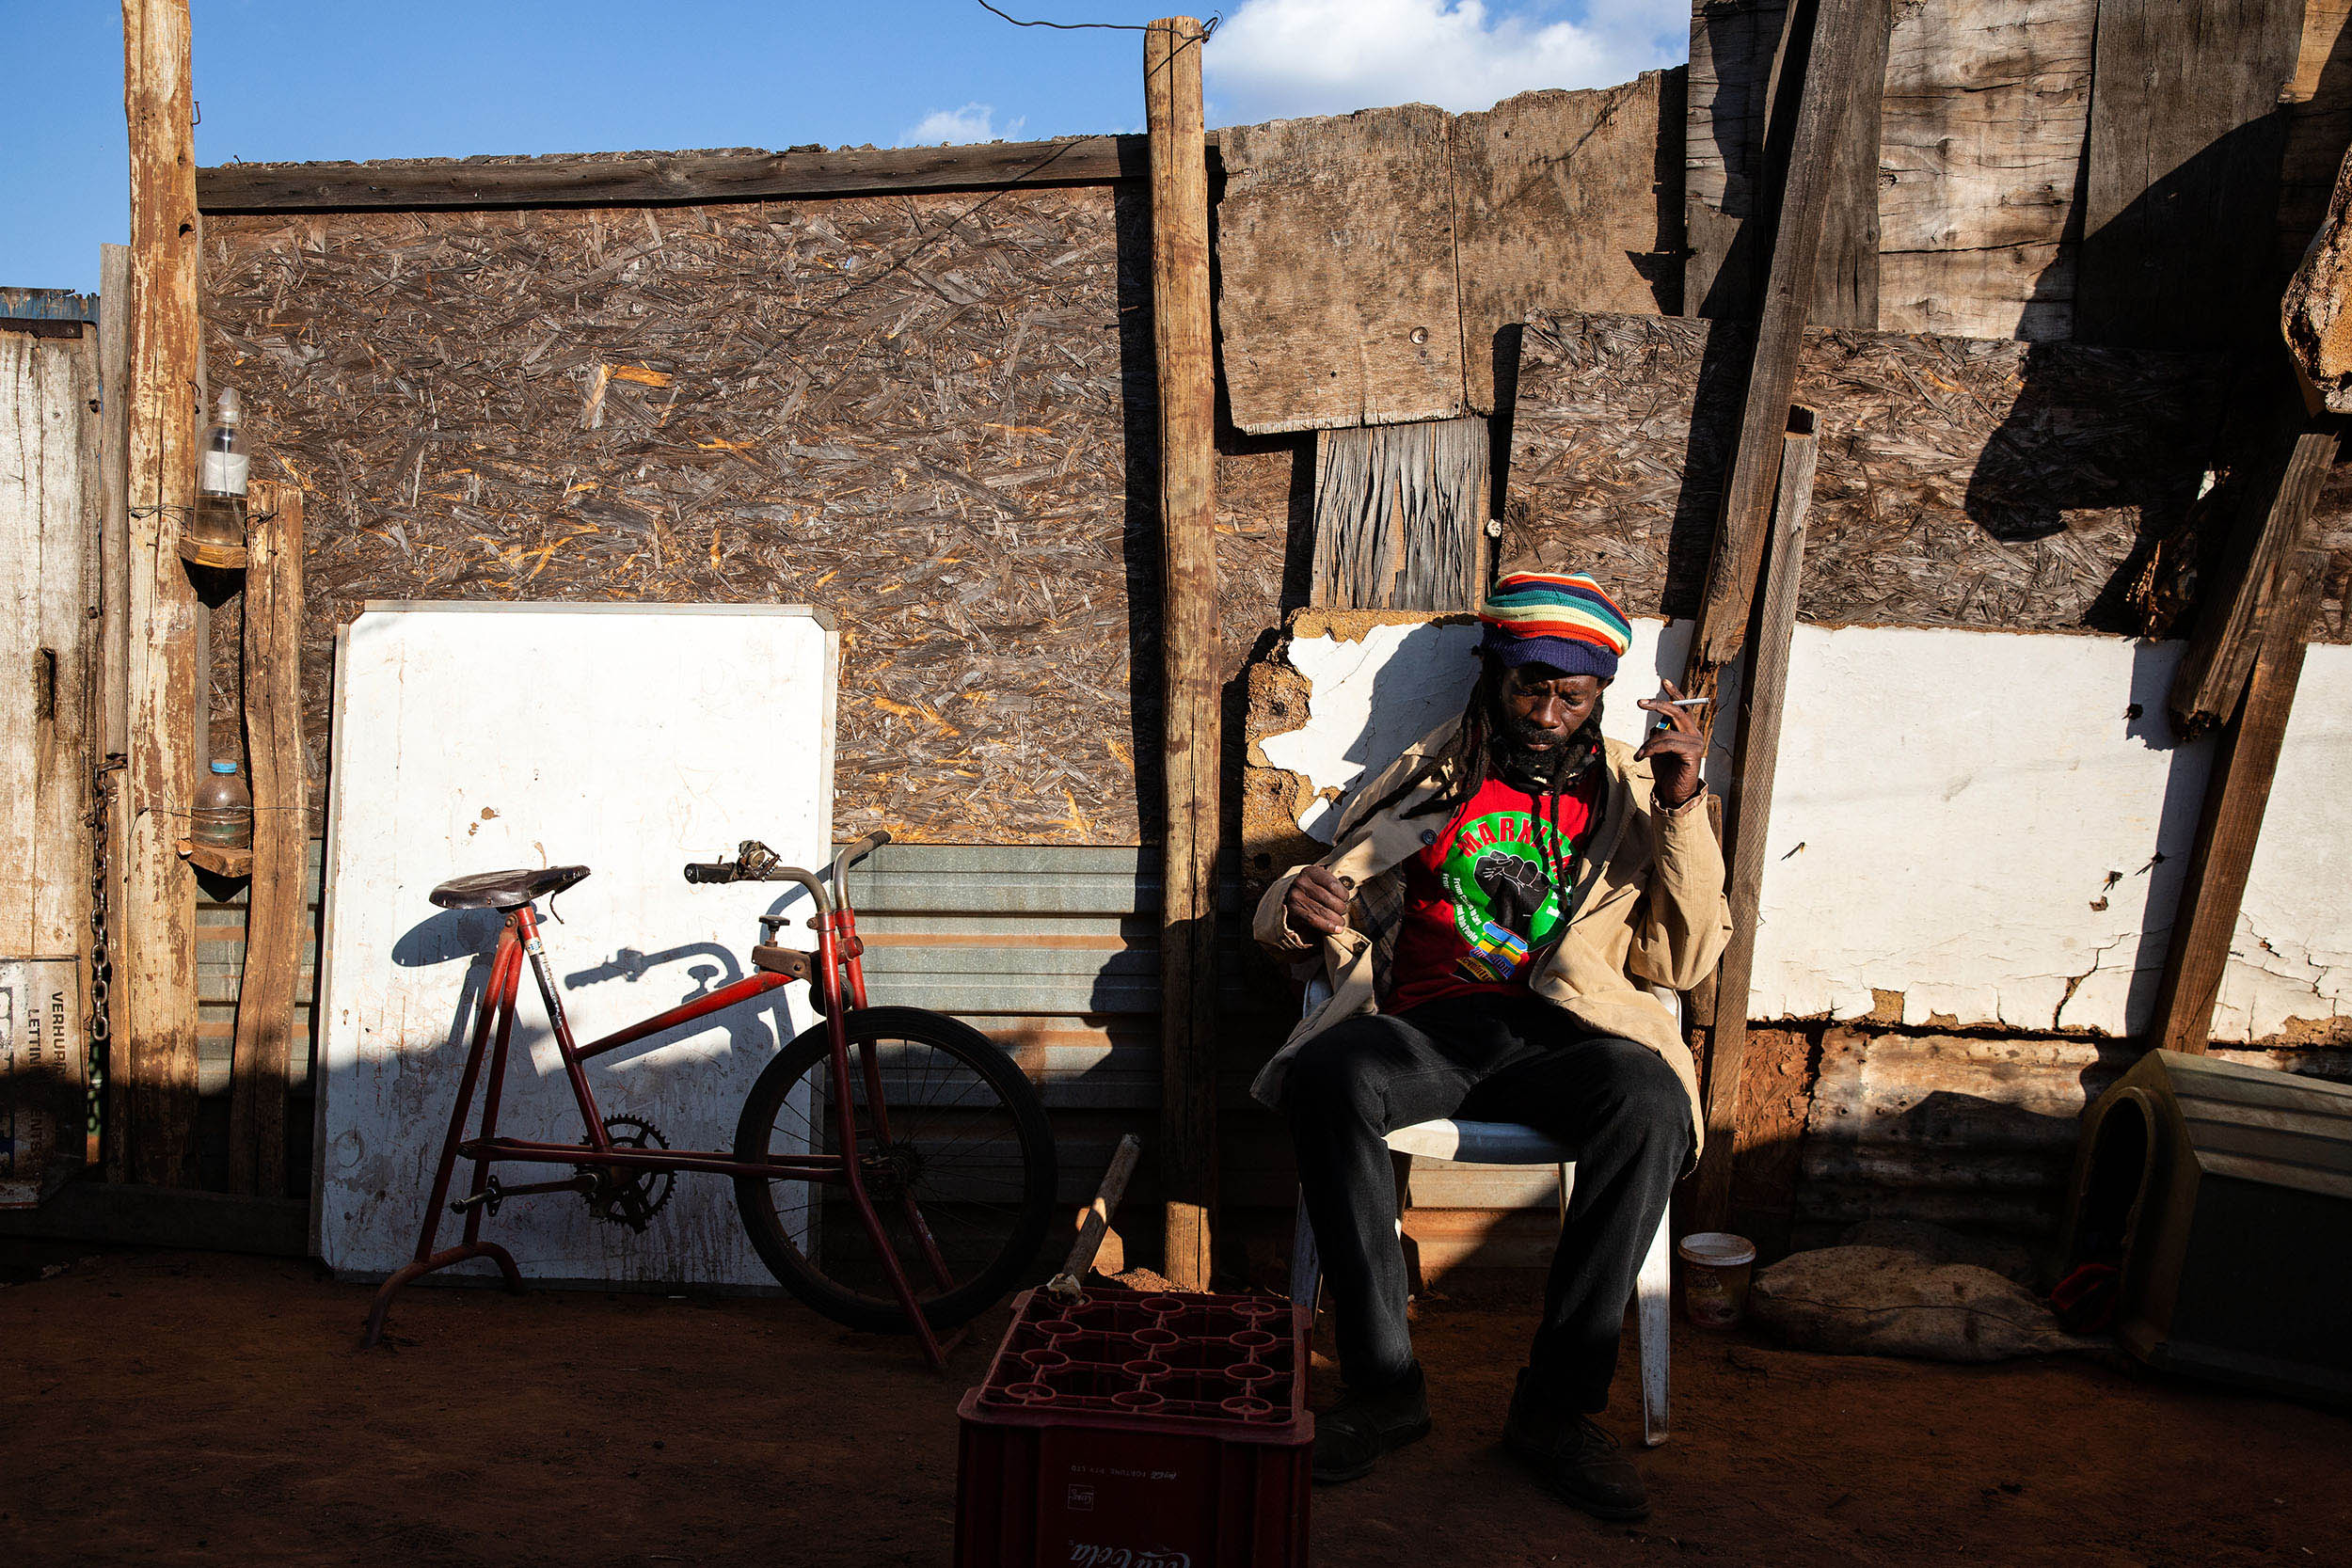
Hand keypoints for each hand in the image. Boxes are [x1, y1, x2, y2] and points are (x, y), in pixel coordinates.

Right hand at [1283, 864, 1353, 937]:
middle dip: (1341, 908)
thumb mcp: (1321, 881)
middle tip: (1343, 911)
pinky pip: (1313, 920)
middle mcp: (1301, 883)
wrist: (1291, 898)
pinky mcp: (1293, 911)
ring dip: (1336, 919)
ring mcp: (1295, 897)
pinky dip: (1327, 926)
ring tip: (1341, 922)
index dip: (1343, 894)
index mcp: (1310, 872)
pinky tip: (1337, 929)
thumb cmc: (1313, 890)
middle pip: (1329, 899)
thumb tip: (1349, 897)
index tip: (1345, 899)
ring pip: (1322, 911)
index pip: (1332, 884)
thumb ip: (1333, 885)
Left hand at [1634, 679, 1705, 809]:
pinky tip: (1642, 757)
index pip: (1683, 707)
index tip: (1664, 681)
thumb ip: (1658, 735)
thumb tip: (1654, 726)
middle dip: (1658, 704)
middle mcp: (1694, 734)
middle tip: (1640, 702)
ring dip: (1648, 744)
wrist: (1674, 793)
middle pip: (1677, 711)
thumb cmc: (1667, 771)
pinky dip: (1651, 749)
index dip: (1674, 693)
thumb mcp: (1658, 750)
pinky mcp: (1692, 753)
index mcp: (1687, 730)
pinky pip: (1667, 743)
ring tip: (1640, 755)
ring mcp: (1695, 743)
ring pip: (1666, 732)